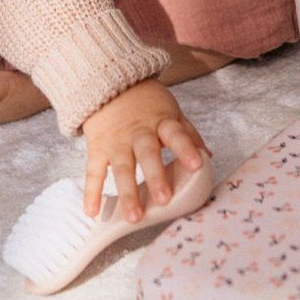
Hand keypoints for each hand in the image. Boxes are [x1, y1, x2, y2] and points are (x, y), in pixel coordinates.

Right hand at [81, 77, 211, 223]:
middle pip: (147, 154)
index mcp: (161, 123)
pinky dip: (91, 192)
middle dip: (155, 177)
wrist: (108, 83)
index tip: (197, 164)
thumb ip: (187, 134)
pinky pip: (93, 172)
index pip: (176, 134)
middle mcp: (139, 133)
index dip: (186, 148)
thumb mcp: (170, 112)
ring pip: (122, 168)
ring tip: (133, 217)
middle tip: (163, 200)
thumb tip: (208, 157)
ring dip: (127, 192)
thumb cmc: (146, 103)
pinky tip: (93, 212)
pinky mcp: (97, 148)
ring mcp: (116, 142)